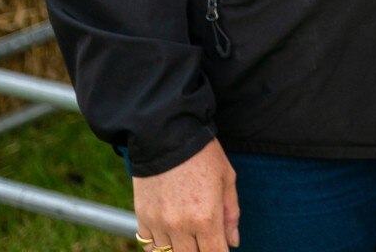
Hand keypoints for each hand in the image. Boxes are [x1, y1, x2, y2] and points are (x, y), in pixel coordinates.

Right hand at [134, 137, 237, 251]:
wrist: (167, 135)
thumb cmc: (203, 154)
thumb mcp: (227, 179)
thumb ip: (231, 213)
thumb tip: (233, 242)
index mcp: (207, 217)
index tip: (221, 248)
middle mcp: (181, 226)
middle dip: (202, 251)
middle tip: (206, 239)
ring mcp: (159, 223)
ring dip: (180, 249)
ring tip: (189, 235)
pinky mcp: (142, 218)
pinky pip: (149, 246)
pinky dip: (159, 245)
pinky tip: (170, 234)